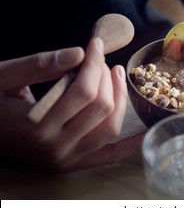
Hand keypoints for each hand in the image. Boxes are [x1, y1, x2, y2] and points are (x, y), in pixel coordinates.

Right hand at [0, 38, 143, 171]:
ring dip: (120, 99)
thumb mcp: (2, 77)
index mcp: (36, 125)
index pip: (83, 90)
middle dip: (107, 77)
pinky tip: (146, 131)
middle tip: (104, 60)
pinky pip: (108, 156)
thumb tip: (79, 52)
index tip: (96, 44)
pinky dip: (129, 145)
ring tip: (116, 77)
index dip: (95, 63)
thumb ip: (38, 65)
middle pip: (101, 107)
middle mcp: (55, 147)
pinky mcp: (72, 163)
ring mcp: (66, 158)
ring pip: (110, 128)